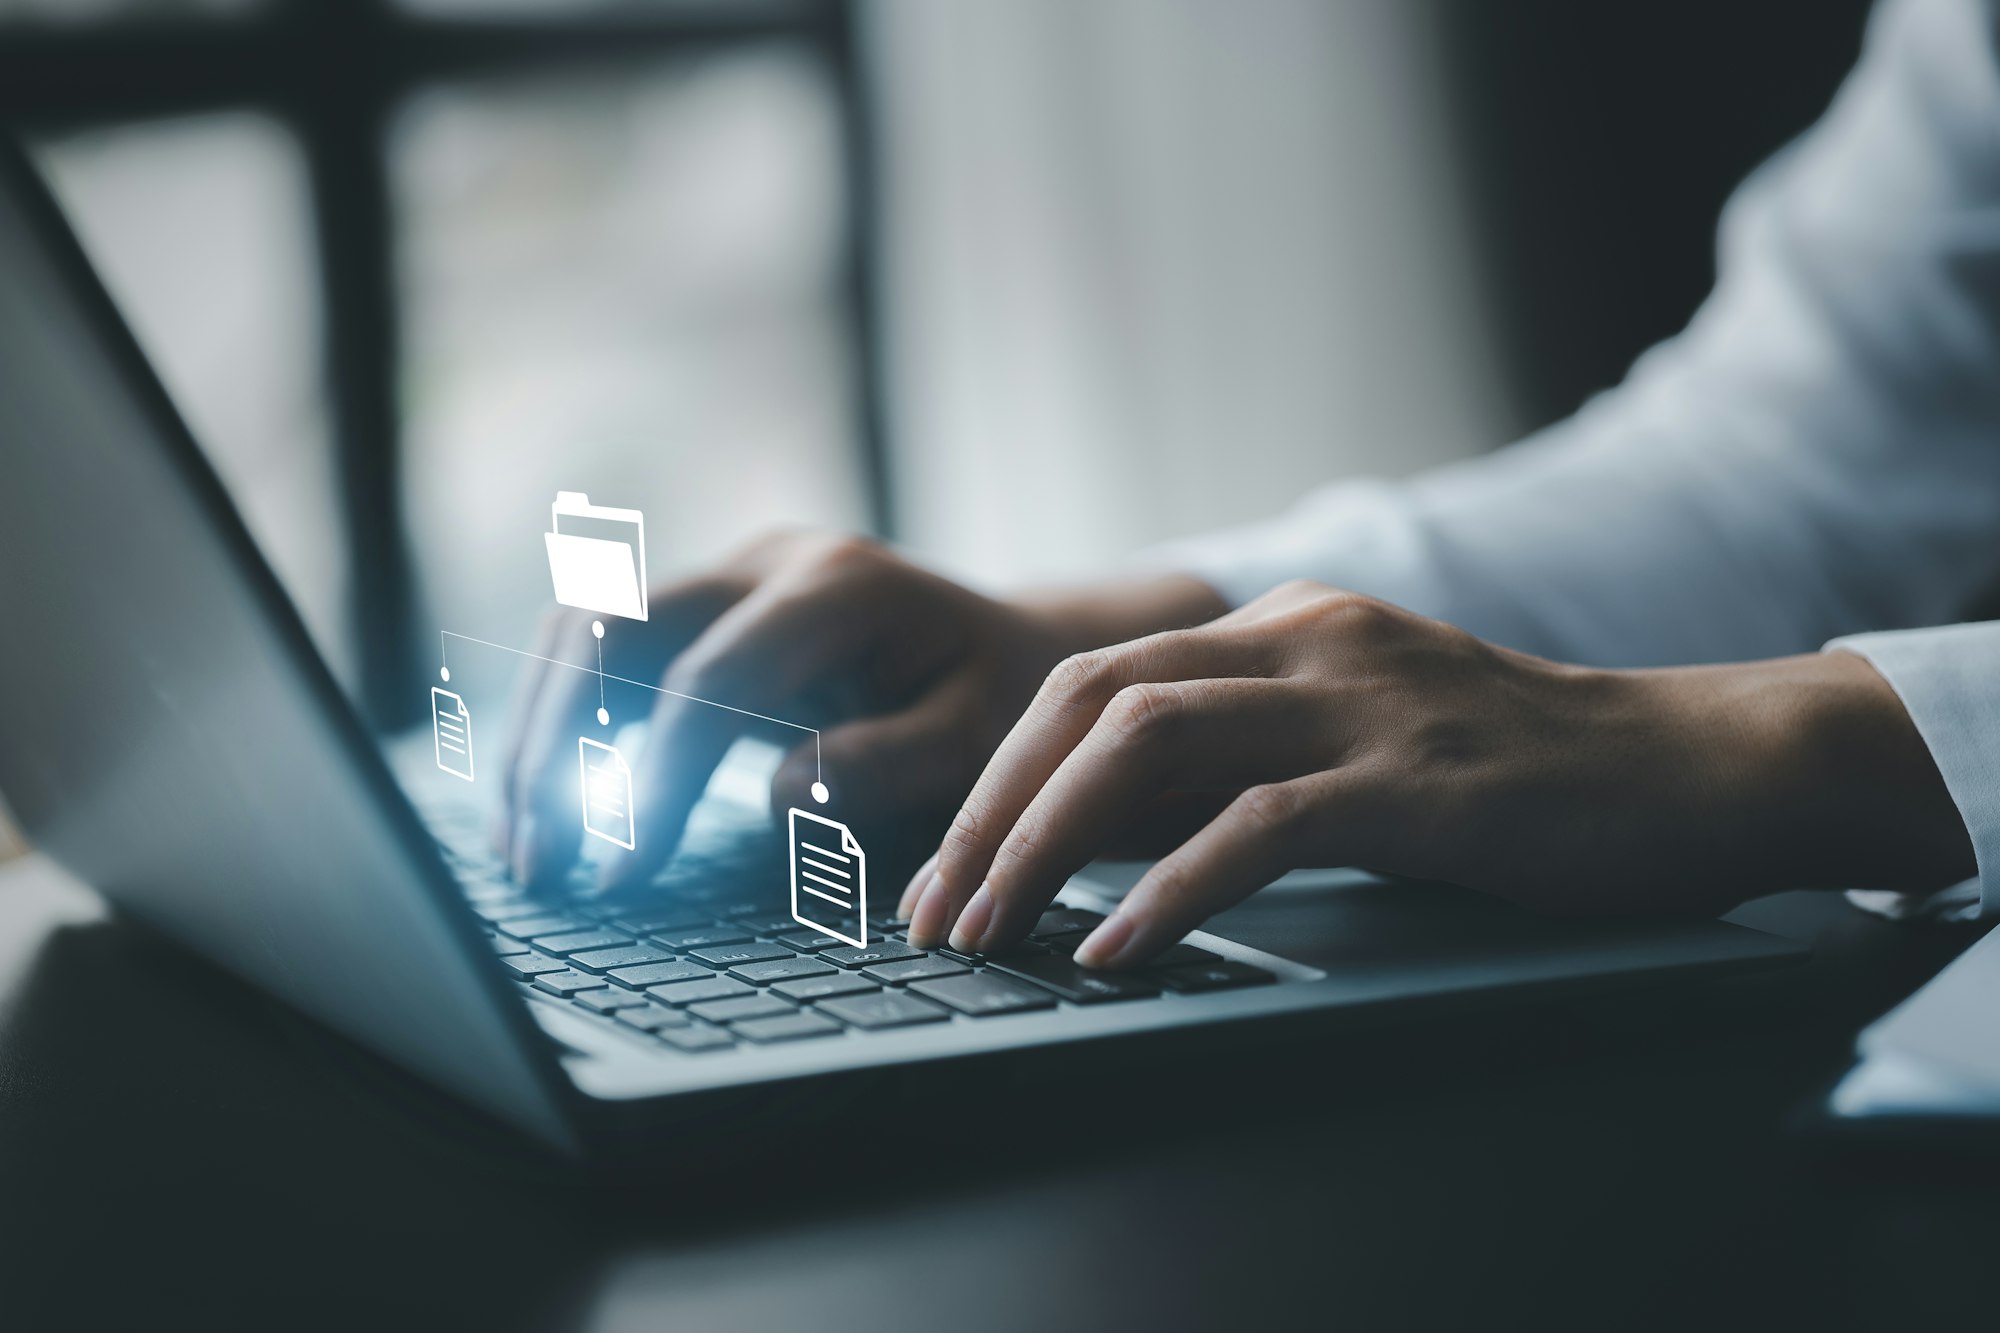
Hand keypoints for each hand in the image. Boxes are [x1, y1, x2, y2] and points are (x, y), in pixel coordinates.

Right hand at [497, 529, 1227, 892]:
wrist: (1011, 651)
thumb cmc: (1002, 702)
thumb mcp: (976, 739)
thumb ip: (887, 764)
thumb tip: (776, 794)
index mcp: (839, 585)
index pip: (708, 676)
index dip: (653, 776)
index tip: (623, 869)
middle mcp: (769, 561)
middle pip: (614, 626)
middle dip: (559, 744)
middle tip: (538, 863)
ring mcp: (729, 576)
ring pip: (586, 629)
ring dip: (540, 732)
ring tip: (523, 848)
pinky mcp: (706, 611)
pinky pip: (603, 652)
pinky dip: (564, 725)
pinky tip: (548, 808)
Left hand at [905, 580, 1972, 966]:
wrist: (1688, 767)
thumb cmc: (1514, 776)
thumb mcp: (1354, 742)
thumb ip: (1239, 764)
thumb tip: (1103, 837)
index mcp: (1279, 628)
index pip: (1093, 682)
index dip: (1001, 772)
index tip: (949, 863)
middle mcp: (1302, 641)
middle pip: (1092, 701)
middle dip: (993, 807)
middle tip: (935, 908)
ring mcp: (1358, 701)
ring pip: (1148, 746)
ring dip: (1046, 844)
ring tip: (989, 930)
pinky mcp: (1412, 778)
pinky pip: (1256, 827)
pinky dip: (1168, 888)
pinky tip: (1116, 949)